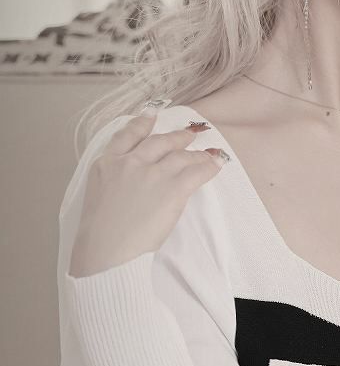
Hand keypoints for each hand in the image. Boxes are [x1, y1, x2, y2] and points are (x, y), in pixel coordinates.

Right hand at [68, 113, 227, 278]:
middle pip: (159, 142)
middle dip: (176, 137)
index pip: (127, 135)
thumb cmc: (100, 233)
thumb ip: (113, 180)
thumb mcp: (97, 196)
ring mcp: (153, 173)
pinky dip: (209, 167)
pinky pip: (197, 172)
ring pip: (180, 155)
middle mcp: (130, 163)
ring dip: (195, 154)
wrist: (108, 251)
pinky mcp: (173, 188)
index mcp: (107, 164)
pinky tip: (216, 165)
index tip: (151, 115)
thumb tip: (130, 184)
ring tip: (207, 154)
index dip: (141, 123)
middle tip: (189, 134)